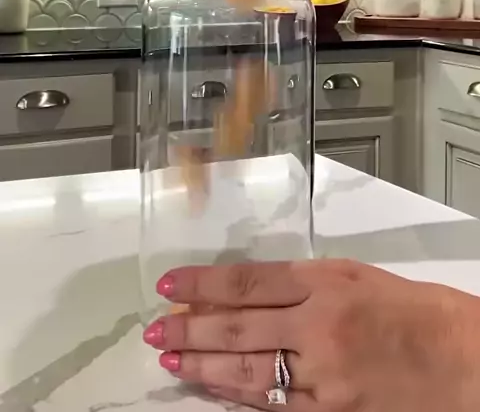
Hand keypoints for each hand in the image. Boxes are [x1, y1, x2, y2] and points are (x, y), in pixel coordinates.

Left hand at [144, 258, 479, 411]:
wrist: (460, 360)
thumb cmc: (413, 310)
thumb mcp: (355, 276)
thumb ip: (303, 282)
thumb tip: (249, 290)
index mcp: (326, 282)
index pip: (248, 281)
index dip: (202, 284)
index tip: (169, 285)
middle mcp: (319, 325)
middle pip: (238, 325)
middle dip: (190, 326)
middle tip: (154, 328)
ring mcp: (323, 375)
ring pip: (247, 368)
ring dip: (202, 363)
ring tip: (170, 357)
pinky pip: (272, 405)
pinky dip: (235, 396)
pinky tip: (210, 388)